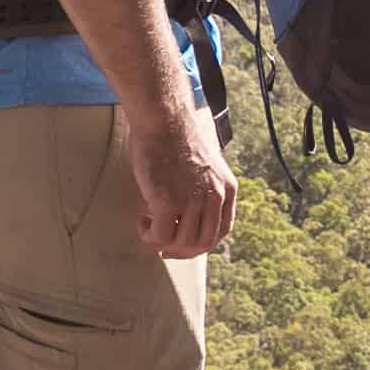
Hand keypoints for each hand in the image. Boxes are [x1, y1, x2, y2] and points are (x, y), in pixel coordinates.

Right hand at [125, 102, 236, 260]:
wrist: (163, 117)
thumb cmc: (176, 135)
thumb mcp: (204, 164)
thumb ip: (204, 186)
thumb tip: (188, 211)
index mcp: (227, 188)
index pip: (222, 230)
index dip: (202, 243)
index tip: (184, 243)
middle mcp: (215, 196)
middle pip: (204, 243)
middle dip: (183, 251)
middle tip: (163, 247)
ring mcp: (193, 200)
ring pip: (182, 243)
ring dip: (162, 242)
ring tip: (148, 225)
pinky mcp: (168, 201)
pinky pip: (160, 236)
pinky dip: (149, 236)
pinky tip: (142, 220)